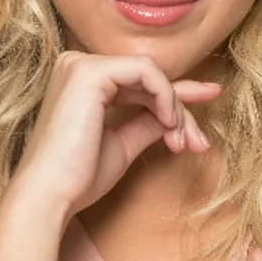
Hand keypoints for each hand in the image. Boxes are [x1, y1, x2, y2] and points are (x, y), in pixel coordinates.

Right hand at [10, 50, 221, 218]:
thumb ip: (147, 121)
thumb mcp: (122, 143)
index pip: (139, 82)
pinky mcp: (90, 72)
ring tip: (180, 142)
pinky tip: (168, 124)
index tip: (211, 96)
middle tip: (198, 143)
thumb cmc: (78, 178)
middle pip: (148, 78)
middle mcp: (76, 64)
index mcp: (80, 80)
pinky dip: (165, 97)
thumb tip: (178, 113)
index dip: (176, 93)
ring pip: (151, 74)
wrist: (50, 197)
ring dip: (174, 108)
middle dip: (180, 109)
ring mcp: (81, 64)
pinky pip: (146, 72)